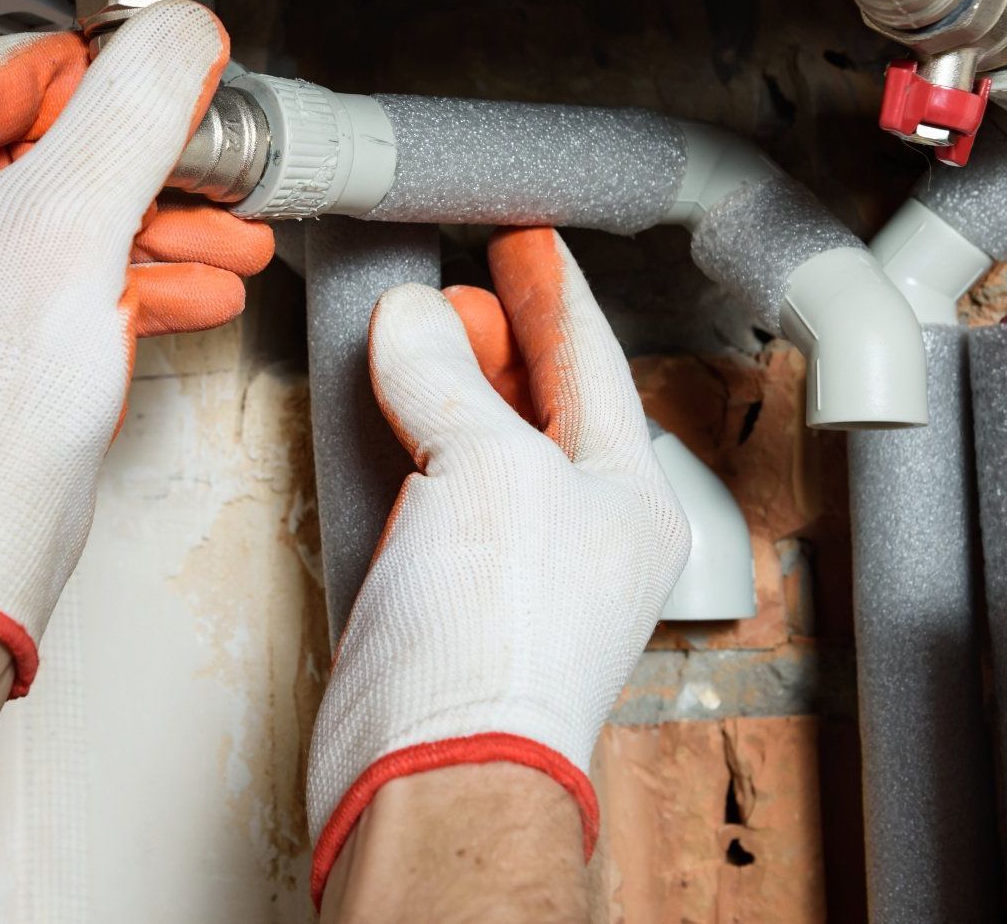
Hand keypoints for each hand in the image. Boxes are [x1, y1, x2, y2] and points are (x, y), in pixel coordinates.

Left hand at [0, 0, 270, 695]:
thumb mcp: (80, 212)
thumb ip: (140, 102)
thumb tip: (178, 29)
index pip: (12, 68)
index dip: (111, 78)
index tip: (179, 89)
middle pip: (46, 149)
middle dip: (154, 173)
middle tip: (216, 177)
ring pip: (58, 223)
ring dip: (155, 232)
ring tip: (230, 243)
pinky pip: (48, 284)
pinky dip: (121, 284)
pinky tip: (191, 293)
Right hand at [306, 227, 688, 903]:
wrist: (428, 766)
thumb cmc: (498, 648)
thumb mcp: (489, 469)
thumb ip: (450, 378)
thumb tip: (414, 319)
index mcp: (629, 497)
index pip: (595, 364)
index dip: (556, 293)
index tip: (524, 241)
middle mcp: (576, 528)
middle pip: (539, 398)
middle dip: (500, 332)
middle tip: (461, 277)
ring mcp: (508, 562)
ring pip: (478, 441)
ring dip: (447, 379)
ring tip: (416, 324)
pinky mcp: (441, 590)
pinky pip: (425, 487)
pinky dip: (403, 437)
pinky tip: (378, 406)